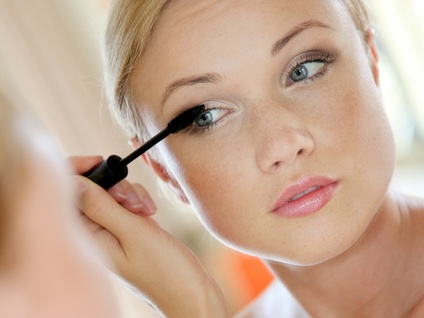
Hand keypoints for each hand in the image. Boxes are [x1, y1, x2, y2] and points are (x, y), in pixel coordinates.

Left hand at [69, 156, 228, 317]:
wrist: (189, 288)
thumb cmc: (164, 270)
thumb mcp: (133, 232)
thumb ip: (101, 206)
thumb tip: (72, 181)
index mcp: (86, 238)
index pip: (64, 193)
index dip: (78, 170)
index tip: (100, 162)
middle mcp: (94, 233)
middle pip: (90, 188)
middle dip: (113, 184)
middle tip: (130, 200)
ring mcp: (111, 230)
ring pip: (111, 192)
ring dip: (130, 194)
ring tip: (145, 212)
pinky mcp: (126, 228)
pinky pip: (125, 202)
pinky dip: (138, 201)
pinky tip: (149, 214)